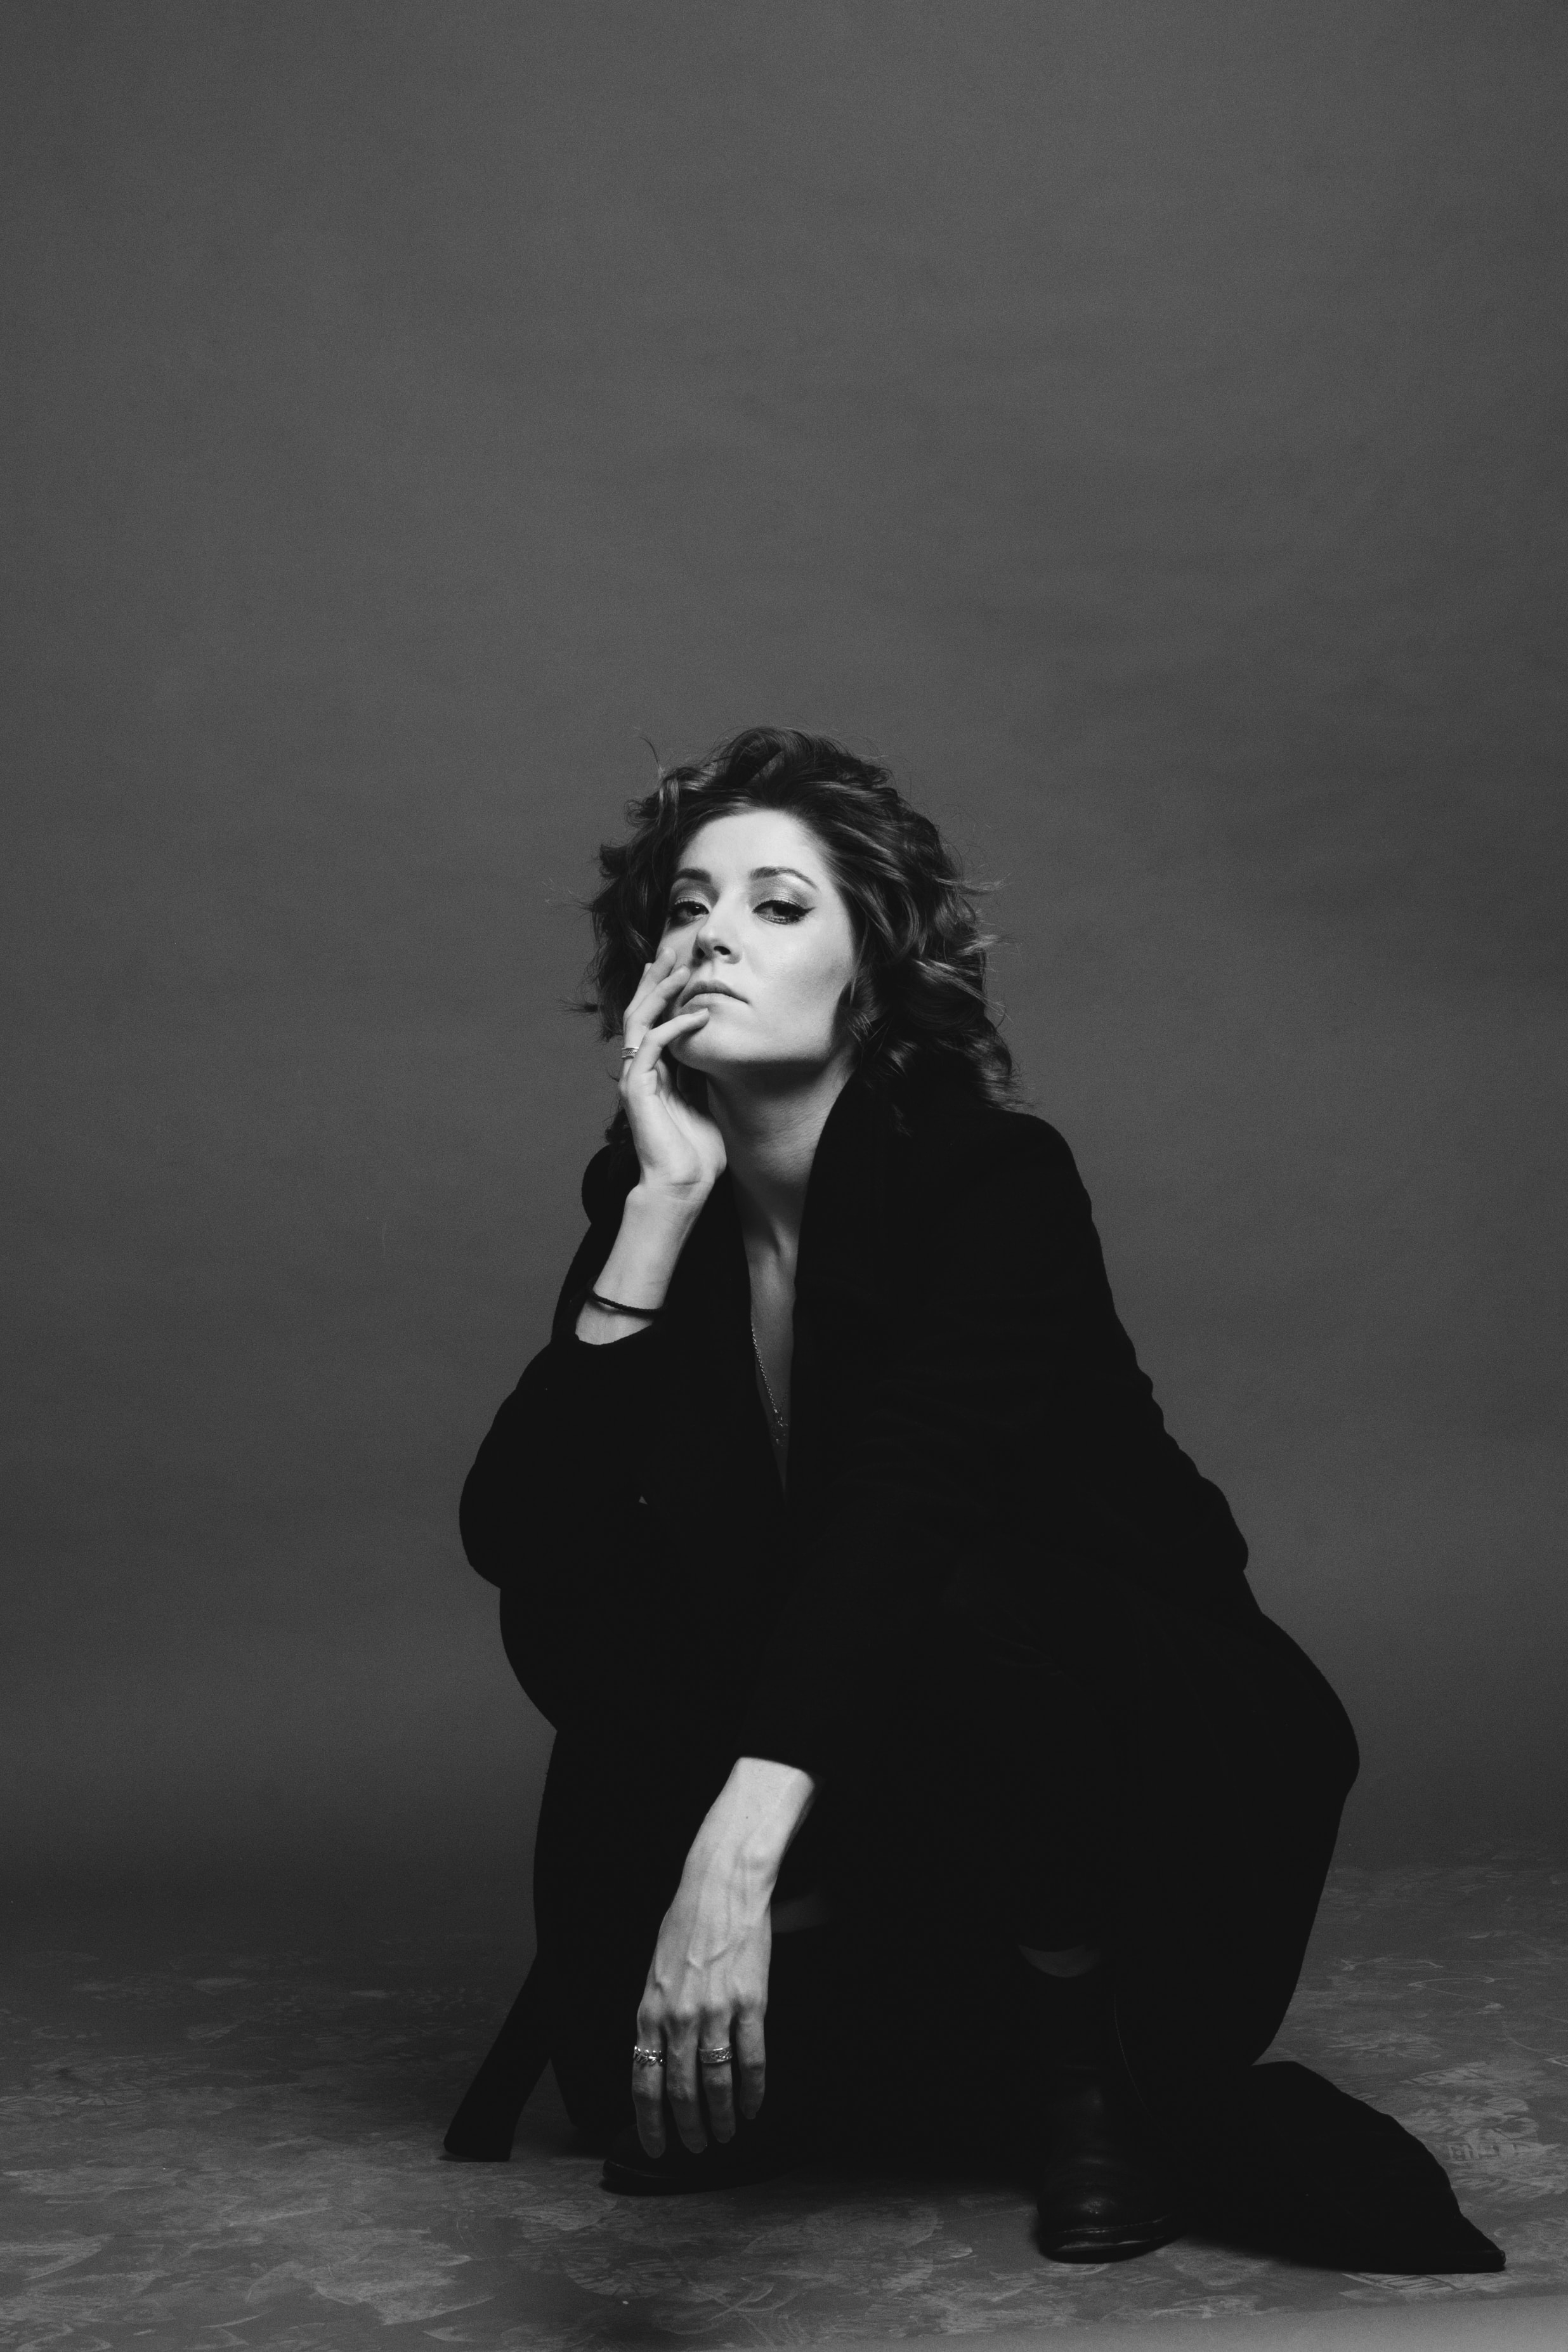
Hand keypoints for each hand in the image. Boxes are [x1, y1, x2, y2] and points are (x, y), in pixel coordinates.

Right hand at [618, 949, 726, 1201]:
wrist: (683, 1185)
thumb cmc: (696, 1152)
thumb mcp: (704, 1099)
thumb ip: (700, 1072)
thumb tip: (712, 1044)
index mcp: (653, 1071)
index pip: (652, 1020)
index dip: (662, 991)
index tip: (678, 966)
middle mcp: (639, 1070)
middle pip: (640, 1012)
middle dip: (655, 980)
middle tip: (672, 951)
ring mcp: (636, 1078)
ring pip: (640, 1021)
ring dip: (660, 992)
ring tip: (681, 969)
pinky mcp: (638, 1089)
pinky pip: (653, 1046)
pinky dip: (675, 1026)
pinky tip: (699, 1015)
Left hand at [632, 1852, 771, 2155]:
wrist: (721, 1887)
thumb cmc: (685, 1925)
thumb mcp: (654, 1973)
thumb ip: (654, 2018)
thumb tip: (656, 2061)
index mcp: (649, 2012)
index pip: (644, 2083)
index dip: (650, 2123)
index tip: (657, 2148)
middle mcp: (678, 2018)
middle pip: (680, 2092)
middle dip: (688, 2129)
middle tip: (697, 2148)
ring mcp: (715, 2012)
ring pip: (715, 2083)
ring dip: (721, 2118)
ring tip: (726, 2135)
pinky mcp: (750, 2003)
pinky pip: (751, 2060)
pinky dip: (753, 2091)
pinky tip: (753, 2107)